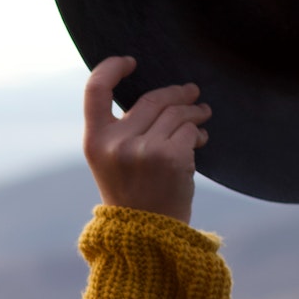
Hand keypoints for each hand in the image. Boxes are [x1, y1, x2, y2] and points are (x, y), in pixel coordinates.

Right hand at [81, 56, 209, 223]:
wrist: (147, 237)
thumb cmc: (132, 196)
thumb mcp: (110, 162)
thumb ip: (121, 130)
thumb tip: (158, 95)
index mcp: (94, 141)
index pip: (95, 89)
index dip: (112, 67)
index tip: (131, 62)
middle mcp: (115, 142)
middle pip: (151, 99)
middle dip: (177, 93)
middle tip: (192, 92)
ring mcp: (143, 149)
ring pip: (176, 113)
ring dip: (195, 111)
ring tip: (203, 114)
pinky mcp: (170, 157)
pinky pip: (190, 131)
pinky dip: (198, 134)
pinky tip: (201, 141)